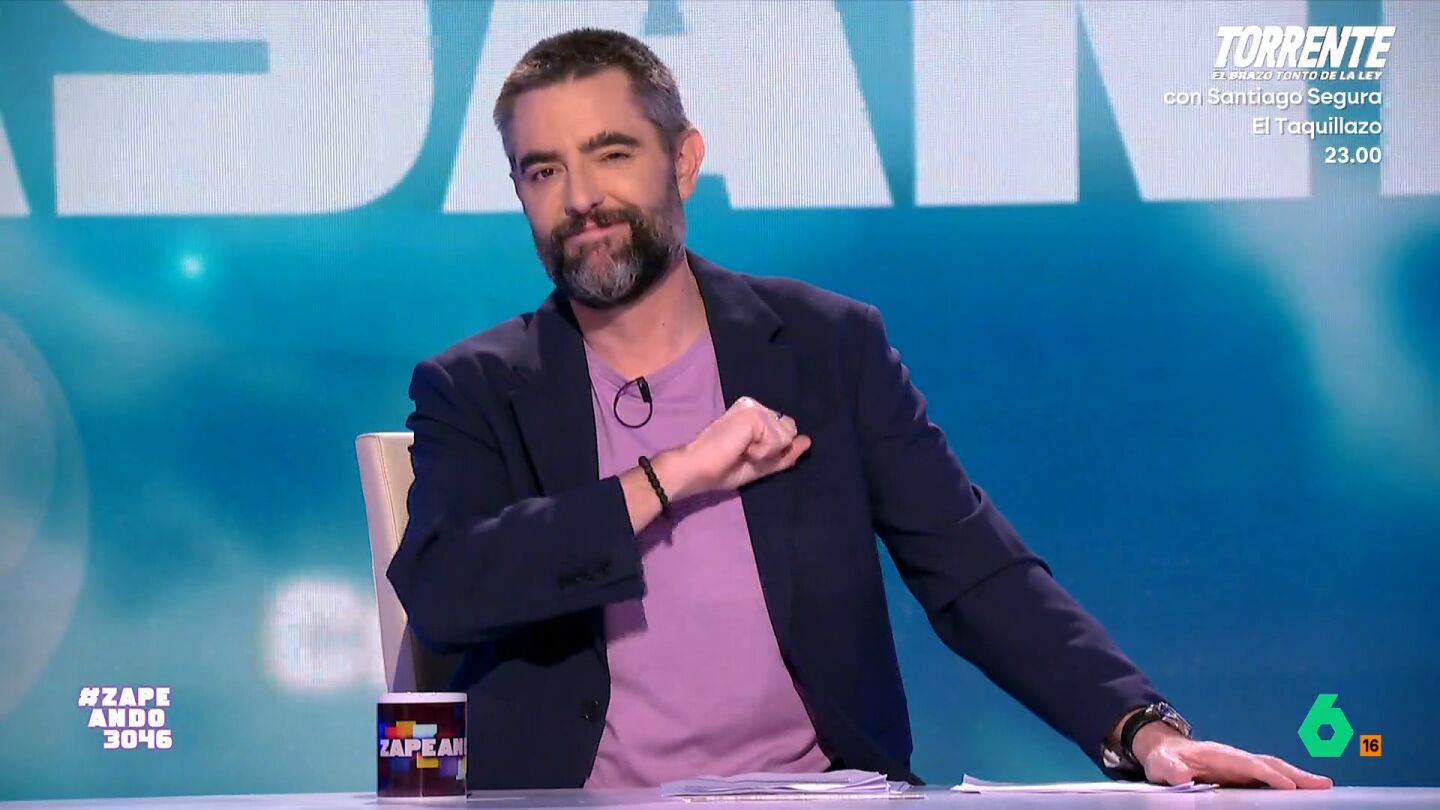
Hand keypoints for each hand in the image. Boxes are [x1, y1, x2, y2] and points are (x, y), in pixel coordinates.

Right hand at [676, 396, 809, 495]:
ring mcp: (755, 407)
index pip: (785, 431)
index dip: (775, 449)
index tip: (747, 453)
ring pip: (786, 437)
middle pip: (789, 432)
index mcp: (754, 413)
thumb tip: (808, 440)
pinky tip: (742, 448)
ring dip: (766, 453)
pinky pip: (777, 442)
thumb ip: (785, 452)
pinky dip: (763, 453)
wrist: (700, 469)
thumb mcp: (761, 463)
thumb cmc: (724, 468)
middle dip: (773, 450)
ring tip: (742, 450)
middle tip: (745, 452)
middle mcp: (755, 405)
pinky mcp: (755, 414)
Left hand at [1132, 723, 1333, 788]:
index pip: (1247, 764)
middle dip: (1296, 773)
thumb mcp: (1162, 765)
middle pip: (1269, 764)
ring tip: (1323, 788)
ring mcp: (1241, 766)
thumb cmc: (1165, 759)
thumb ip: (1171, 770)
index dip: (1266, 774)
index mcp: (1218, 756)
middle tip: (1323, 784)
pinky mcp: (1242, 775)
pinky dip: (1287, 782)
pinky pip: (1268, 777)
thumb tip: (1179, 776)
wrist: (1166, 751)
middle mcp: (1235, 758)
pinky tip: (1302, 792)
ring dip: (1298, 778)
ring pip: (1273, 770)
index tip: (1287, 785)